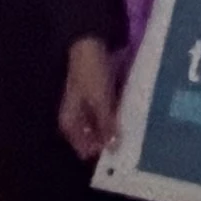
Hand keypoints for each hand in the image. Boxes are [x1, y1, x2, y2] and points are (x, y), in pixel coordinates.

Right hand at [59, 34, 117, 160]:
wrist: (90, 44)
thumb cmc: (90, 74)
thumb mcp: (100, 101)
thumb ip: (106, 124)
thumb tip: (113, 148)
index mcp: (69, 121)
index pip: (83, 147)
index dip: (99, 152)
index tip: (117, 156)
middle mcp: (75, 117)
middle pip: (92, 137)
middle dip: (107, 141)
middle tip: (128, 146)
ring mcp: (86, 106)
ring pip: (100, 126)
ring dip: (113, 129)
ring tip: (130, 134)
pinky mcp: (97, 96)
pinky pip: (106, 113)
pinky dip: (114, 116)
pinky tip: (127, 118)